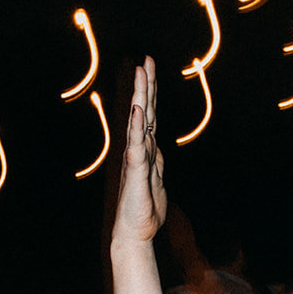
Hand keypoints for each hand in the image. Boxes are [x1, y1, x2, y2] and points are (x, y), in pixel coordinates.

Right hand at [111, 57, 166, 244]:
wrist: (136, 233)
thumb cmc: (145, 209)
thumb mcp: (156, 180)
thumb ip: (156, 162)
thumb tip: (157, 149)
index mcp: (146, 150)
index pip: (149, 115)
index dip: (150, 92)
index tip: (150, 68)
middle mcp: (139, 150)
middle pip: (144, 112)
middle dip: (146, 85)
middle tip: (146, 60)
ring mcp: (136, 159)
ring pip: (140, 123)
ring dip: (141, 98)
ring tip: (141, 74)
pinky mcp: (136, 172)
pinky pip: (137, 146)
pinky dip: (137, 127)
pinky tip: (137, 111)